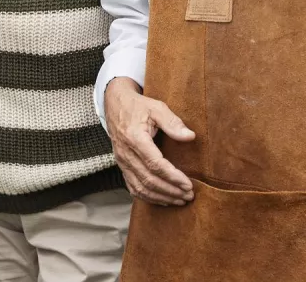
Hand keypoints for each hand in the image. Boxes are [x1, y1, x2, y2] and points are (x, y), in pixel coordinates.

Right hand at [105, 76, 195, 205]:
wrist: (114, 105)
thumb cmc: (137, 107)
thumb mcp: (156, 107)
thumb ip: (172, 122)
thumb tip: (190, 136)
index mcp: (135, 138)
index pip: (155, 164)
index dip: (172, 177)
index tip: (189, 184)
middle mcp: (126, 153)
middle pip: (149, 179)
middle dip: (171, 190)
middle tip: (189, 195)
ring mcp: (122, 162)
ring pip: (141, 187)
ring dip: (161, 197)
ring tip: (180, 200)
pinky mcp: (122, 166)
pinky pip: (133, 187)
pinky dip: (148, 197)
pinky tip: (163, 199)